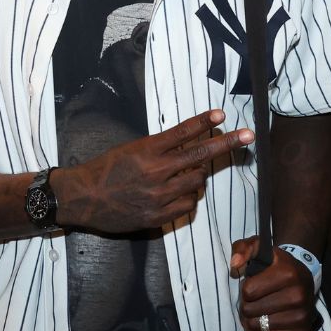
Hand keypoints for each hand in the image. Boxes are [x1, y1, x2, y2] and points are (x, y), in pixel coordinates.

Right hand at [55, 109, 252, 233]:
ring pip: (197, 182)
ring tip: (187, 173)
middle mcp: (155, 172)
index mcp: (146, 150)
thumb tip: (189, 144)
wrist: (83, 197)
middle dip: (227, 144)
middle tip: (248, 136)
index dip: (204, 122)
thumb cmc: (106, 169)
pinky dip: (189, 197)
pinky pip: (188, 206)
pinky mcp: (157, 216)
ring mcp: (158, 196)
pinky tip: (178, 193)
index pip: (182, 133)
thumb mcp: (131, 148)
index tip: (221, 114)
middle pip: (200, 156)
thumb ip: (159, 148)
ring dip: (199, 175)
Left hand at [231, 238, 318, 330]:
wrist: (303, 279)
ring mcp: (302, 316)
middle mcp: (298, 295)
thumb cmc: (276, 265)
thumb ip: (243, 249)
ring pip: (258, 328)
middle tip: (254, 301)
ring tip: (259, 312)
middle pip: (250, 311)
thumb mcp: (259, 248)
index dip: (246, 289)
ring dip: (253, 321)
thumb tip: (235, 265)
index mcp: (288, 273)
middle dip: (247, 306)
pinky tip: (266, 324)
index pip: (249, 291)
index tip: (254, 285)